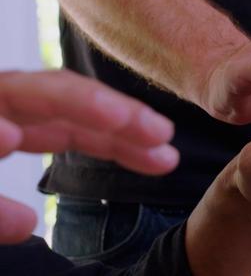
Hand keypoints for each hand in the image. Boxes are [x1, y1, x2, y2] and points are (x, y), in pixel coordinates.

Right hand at [0, 70, 178, 243]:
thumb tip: (25, 223)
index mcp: (18, 124)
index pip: (78, 129)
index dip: (122, 142)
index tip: (166, 158)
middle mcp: (3, 108)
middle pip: (70, 103)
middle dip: (119, 115)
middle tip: (164, 133)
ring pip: (28, 94)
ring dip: (75, 104)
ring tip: (117, 118)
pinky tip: (9, 139)